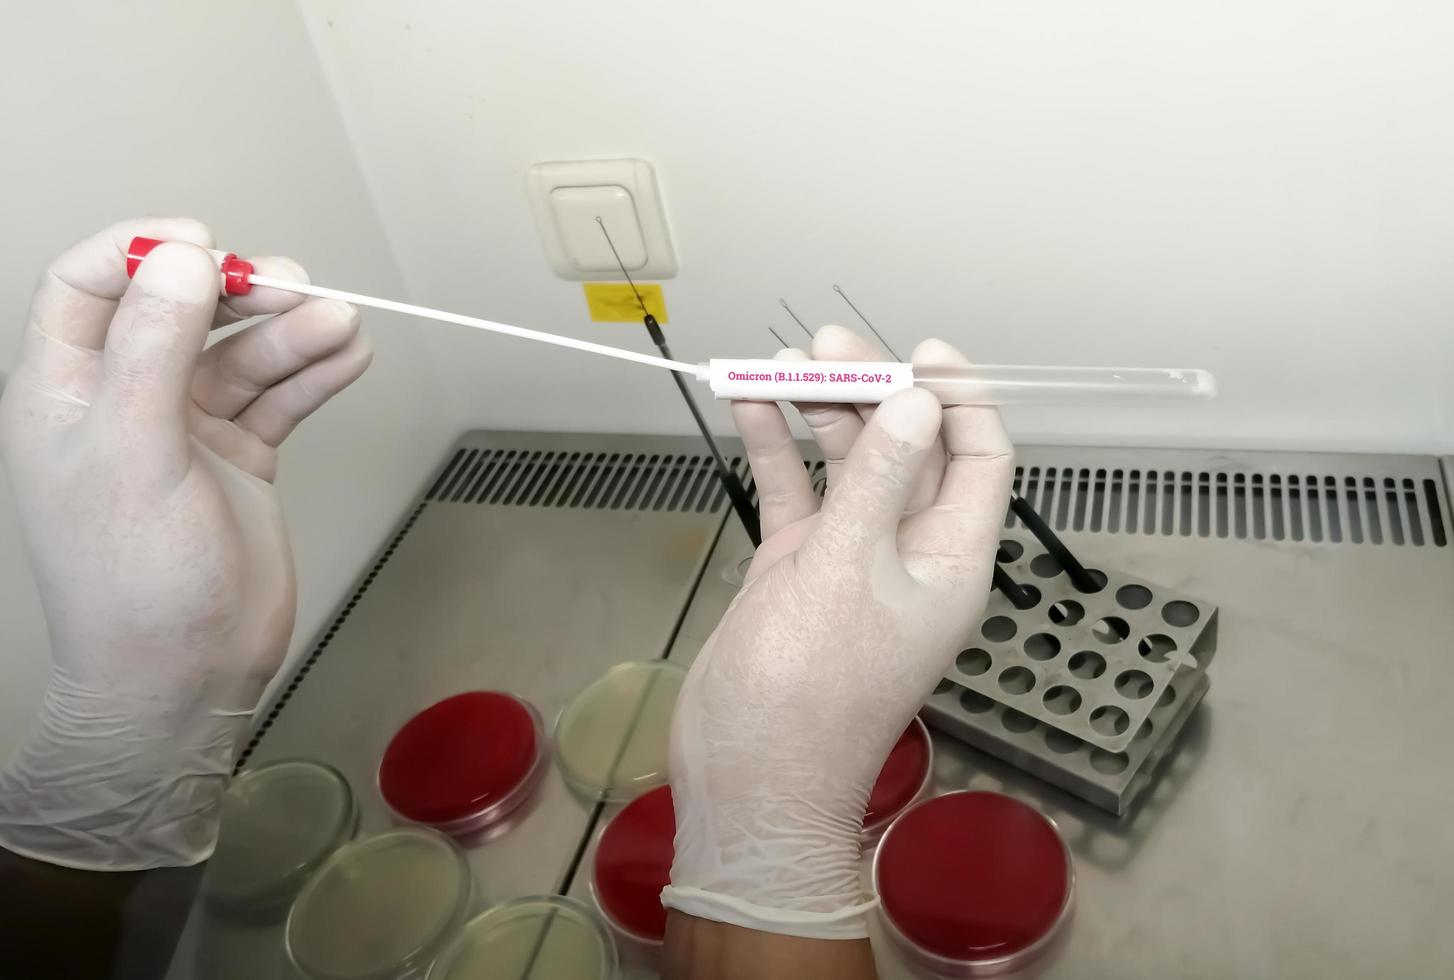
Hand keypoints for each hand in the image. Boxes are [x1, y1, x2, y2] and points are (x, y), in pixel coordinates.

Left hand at [0, 218, 371, 869]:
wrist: (183, 676)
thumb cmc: (131, 584)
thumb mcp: (132, 451)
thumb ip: (152, 348)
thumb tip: (179, 262)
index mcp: (66, 392)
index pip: (89, 287)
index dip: (142, 253)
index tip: (205, 247)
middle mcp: (123, 401)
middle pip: (181, 312)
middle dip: (240, 293)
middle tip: (293, 287)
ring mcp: (184, 430)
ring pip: (241, 354)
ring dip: (293, 334)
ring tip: (341, 325)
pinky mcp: (238, 459)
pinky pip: (278, 398)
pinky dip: (314, 374)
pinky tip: (346, 358)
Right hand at [664, 325, 1012, 938]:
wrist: (748, 776)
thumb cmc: (811, 689)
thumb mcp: (848, 571)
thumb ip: (879, 482)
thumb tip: (915, 404)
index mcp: (950, 560)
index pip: (979, 461)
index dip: (958, 400)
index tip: (920, 353)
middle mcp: (908, 553)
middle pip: (907, 451)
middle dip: (874, 392)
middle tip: (829, 345)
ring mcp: (849, 560)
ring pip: (847, 466)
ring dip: (820, 414)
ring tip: (784, 363)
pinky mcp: (797, 569)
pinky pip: (794, 494)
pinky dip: (776, 450)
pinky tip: (750, 405)